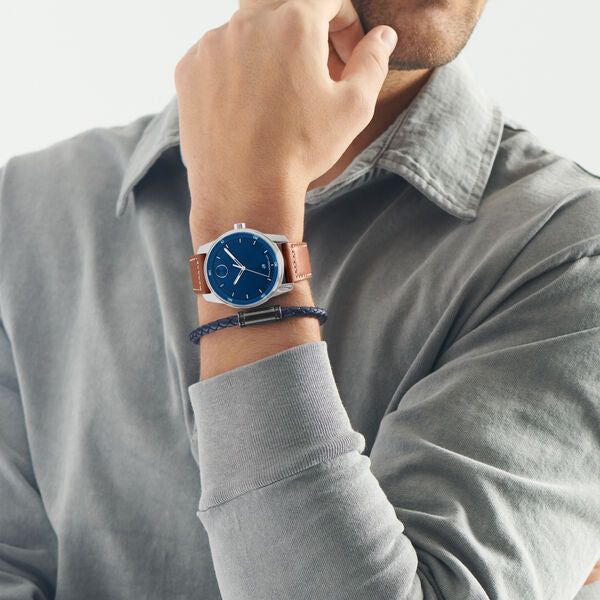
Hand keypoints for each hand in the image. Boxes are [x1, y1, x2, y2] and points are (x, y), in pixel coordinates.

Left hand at [175, 0, 397, 242]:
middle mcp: (247, 22)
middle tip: (315, 71)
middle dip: (308, 31)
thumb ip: (373, 61)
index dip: (346, 22)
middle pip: (285, 6)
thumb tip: (381, 36)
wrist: (243, 190)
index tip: (347, 54)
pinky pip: (219, 53)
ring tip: (280, 93)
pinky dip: (237, 68)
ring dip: (271, 49)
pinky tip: (248, 104)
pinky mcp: (188, 68)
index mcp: (293, 23)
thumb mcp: (353, 108)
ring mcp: (212, 44)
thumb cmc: (300, 151)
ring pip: (249, 29)